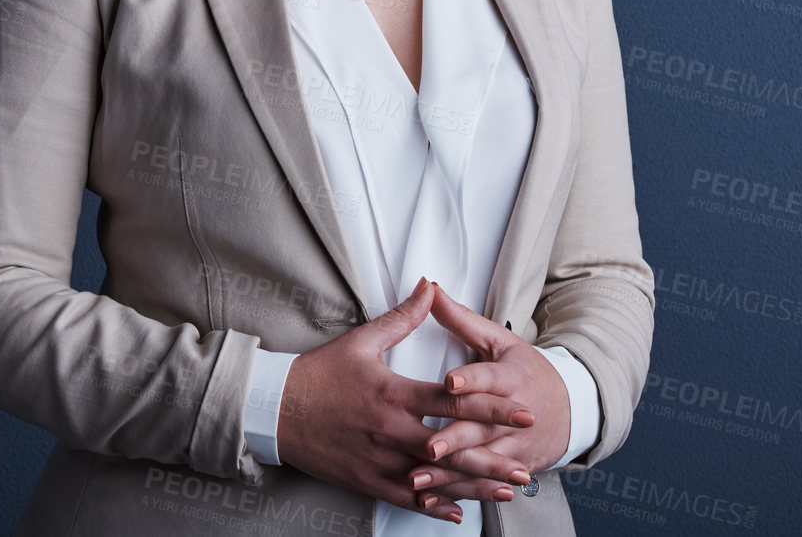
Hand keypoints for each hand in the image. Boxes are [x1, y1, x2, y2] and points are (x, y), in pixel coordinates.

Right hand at [276, 276, 535, 524]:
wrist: (274, 409)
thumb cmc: (319, 374)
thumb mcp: (361, 340)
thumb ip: (402, 317)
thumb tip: (430, 287)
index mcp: (394, 393)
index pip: (453, 401)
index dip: (492, 407)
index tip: (523, 412)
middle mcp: (391, 430)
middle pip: (451, 448)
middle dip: (492, 458)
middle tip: (527, 467)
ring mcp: (379, 459)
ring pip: (434, 480)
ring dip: (472, 487)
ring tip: (505, 492)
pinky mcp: (366, 479)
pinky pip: (405, 498)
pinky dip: (433, 507)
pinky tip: (458, 513)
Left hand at [402, 282, 571, 505]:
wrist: (573, 409)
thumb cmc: (528, 371)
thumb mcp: (501, 341)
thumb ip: (463, 320)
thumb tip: (431, 289)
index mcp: (511, 377)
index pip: (489, 378)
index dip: (470, 380)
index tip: (449, 383)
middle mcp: (515, 415)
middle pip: (482, 427)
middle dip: (455, 439)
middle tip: (427, 446)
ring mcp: (514, 446)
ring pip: (479, 463)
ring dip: (448, 474)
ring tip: (417, 478)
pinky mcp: (513, 468)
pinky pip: (481, 484)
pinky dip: (457, 493)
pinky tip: (432, 500)